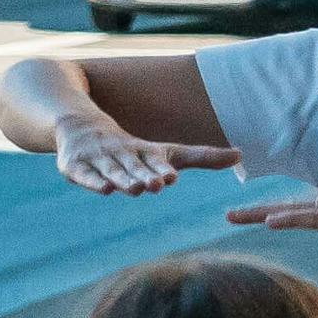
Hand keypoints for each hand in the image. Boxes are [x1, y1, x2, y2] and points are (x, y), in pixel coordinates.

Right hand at [54, 118, 236, 196]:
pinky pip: (85, 176)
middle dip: (145, 175)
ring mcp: (98, 160)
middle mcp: (122, 153)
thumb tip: (241, 155)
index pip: (156, 160)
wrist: (81, 128)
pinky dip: (94, 182)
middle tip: (157, 184)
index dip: (162, 168)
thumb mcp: (167, 152)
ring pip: (113, 171)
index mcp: (144, 151)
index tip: (172, 177)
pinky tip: (104, 189)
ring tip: (136, 188)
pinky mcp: (76, 167)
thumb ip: (202, 157)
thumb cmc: (134, 147)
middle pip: (135, 166)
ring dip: (124, 179)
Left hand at [226, 169, 317, 234]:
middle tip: (228, 214)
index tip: (257, 215)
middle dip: (260, 210)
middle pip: (294, 204)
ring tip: (235, 217)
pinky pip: (317, 218)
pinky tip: (271, 221)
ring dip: (264, 214)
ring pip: (298, 210)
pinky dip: (292, 219)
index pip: (308, 204)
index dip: (282, 209)